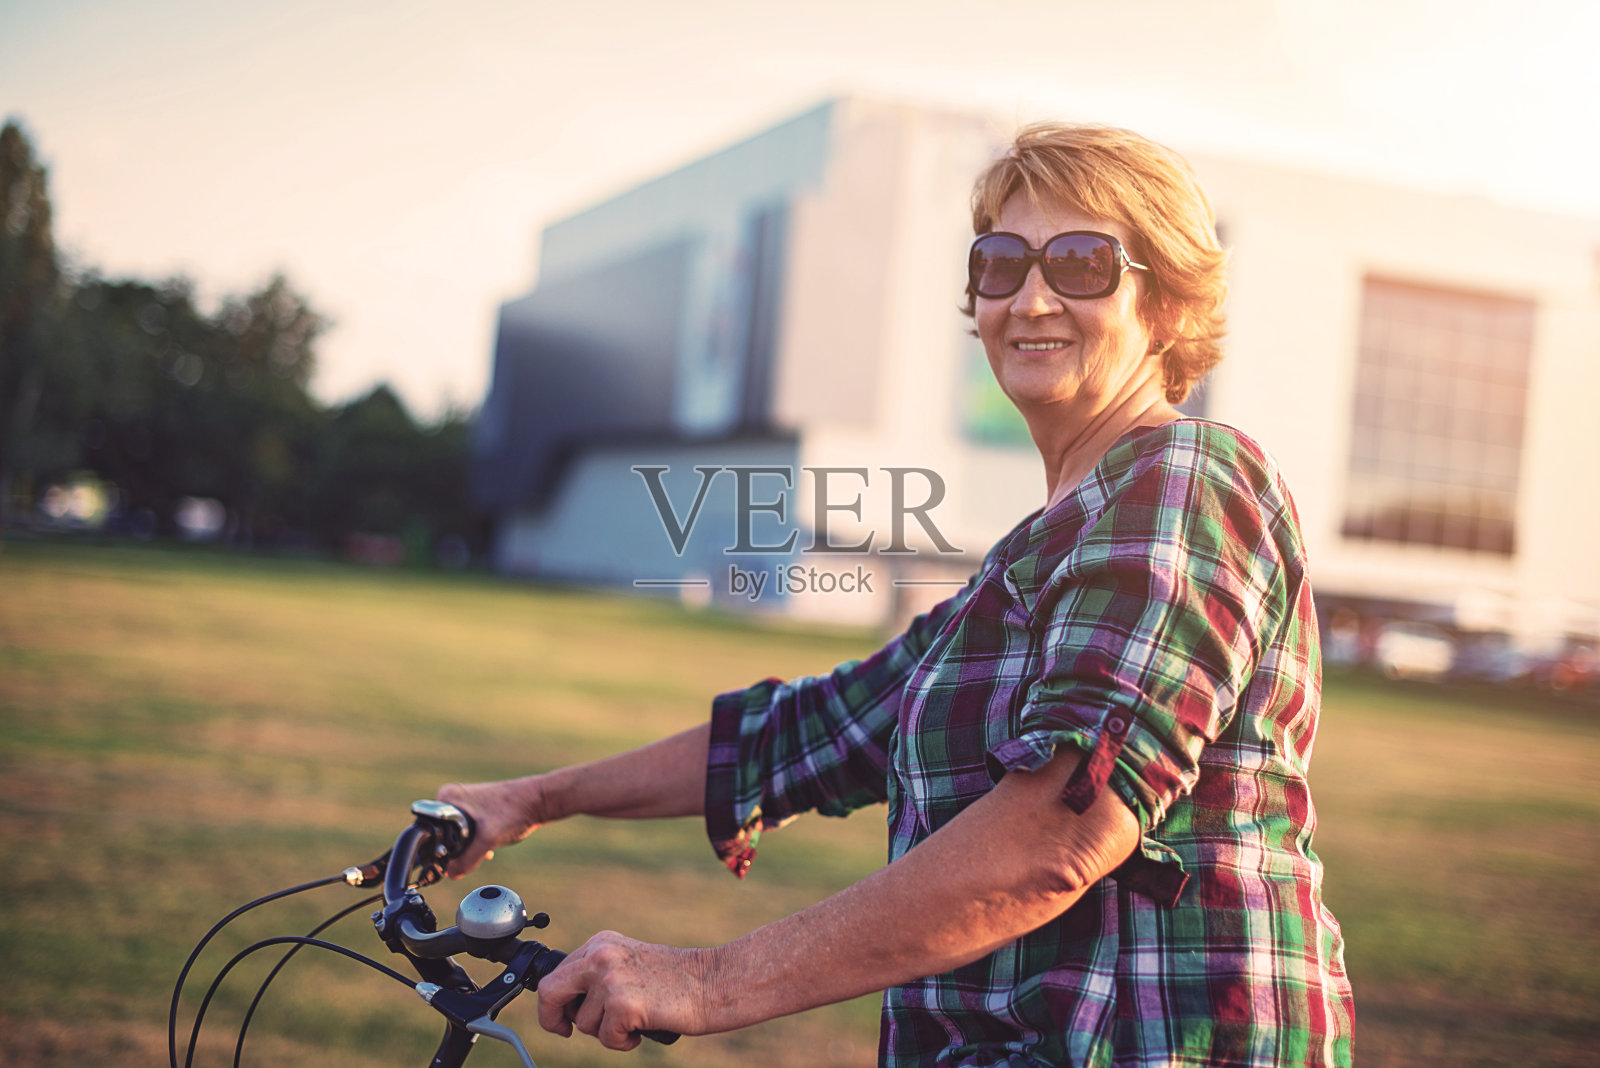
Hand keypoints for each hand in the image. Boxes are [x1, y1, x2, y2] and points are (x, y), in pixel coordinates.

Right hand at [435, 776, 547, 877]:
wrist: (538, 802)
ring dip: (468, 848)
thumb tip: (450, 874)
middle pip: (442, 835)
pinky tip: (489, 847)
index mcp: (446, 798)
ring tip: (486, 846)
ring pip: (455, 837)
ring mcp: (463, 805)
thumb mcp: (488, 839)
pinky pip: (466, 834)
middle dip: (456, 850)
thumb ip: (467, 860)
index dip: (437, 849)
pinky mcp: (474, 811)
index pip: (429, 830)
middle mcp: (451, 798)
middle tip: (475, 851)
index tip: (448, 860)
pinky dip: (476, 844)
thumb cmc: (514, 810)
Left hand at [537, 932, 713, 1050]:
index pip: (557, 974)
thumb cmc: (676, 981)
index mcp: (601, 943)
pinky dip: (623, 1043)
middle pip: (551, 993)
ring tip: (634, 1022)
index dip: (554, 1003)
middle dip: (552, 1019)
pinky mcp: (623, 1003)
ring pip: (583, 1024)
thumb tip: (565, 1006)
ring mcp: (611, 978)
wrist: (712, 982)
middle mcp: (601, 956)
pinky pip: (605, 1039)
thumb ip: (599, 976)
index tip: (561, 1018)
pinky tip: (642, 1029)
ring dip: (605, 1033)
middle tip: (565, 1031)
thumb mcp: (629, 965)